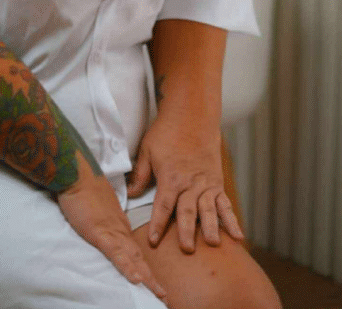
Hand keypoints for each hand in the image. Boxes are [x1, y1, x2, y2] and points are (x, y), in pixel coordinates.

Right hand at [57, 157, 167, 302]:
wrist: (76, 172)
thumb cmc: (83, 186)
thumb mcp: (97, 206)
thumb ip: (103, 218)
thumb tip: (104, 224)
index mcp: (119, 224)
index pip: (135, 250)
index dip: (145, 267)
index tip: (154, 283)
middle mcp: (119, 229)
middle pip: (138, 257)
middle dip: (151, 279)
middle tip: (165, 297)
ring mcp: (111, 230)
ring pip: (132, 258)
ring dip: (146, 277)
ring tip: (159, 294)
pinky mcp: (99, 231)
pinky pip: (115, 253)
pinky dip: (127, 266)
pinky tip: (137, 279)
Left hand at [126, 117, 243, 252]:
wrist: (192, 116)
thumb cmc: (167, 132)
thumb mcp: (147, 150)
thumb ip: (140, 175)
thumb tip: (129, 194)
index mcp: (171, 177)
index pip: (163, 206)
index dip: (158, 224)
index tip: (154, 242)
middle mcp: (190, 183)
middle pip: (188, 211)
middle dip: (187, 231)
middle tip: (187, 250)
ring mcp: (206, 184)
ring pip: (209, 209)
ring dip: (211, 227)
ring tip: (214, 244)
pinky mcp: (217, 183)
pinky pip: (225, 204)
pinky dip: (231, 220)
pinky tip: (238, 236)